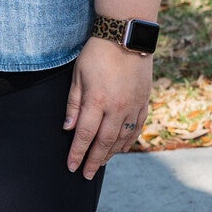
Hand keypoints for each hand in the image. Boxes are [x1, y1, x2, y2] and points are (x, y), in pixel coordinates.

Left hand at [63, 35, 151, 178]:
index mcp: (97, 101)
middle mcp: (117, 107)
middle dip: (94, 160)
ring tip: (101, 164)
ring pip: (122, 138)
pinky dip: (128, 141)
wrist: (127, 36)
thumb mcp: (78, 75)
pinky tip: (121, 149)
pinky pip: (136, 128)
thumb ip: (74, 103)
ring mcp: (133, 106)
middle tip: (86, 175)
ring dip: (110, 153)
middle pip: (104, 142)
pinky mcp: (143, 102)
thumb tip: (68, 129)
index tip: (72, 167)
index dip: (77, 153)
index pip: (85, 135)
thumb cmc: (97, 53)